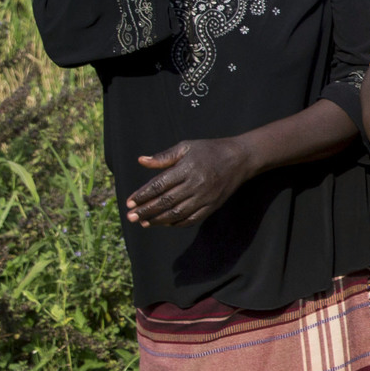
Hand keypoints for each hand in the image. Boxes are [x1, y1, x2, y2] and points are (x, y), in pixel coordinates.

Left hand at [126, 138, 254, 227]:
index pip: (159, 185)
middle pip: (166, 201)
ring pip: (177, 213)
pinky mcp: (212, 205)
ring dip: (158, 220)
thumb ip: (164, 156)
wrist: (240, 159)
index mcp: (187, 169)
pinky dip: (177, 223)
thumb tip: (142, 161)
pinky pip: (192, 219)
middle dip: (146, 210)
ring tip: (144, 222)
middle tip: (131, 217)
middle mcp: (195, 184)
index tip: (129, 202)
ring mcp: (205, 197)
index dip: (143, 195)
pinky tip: (165, 223)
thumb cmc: (209, 150)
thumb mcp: (186, 147)